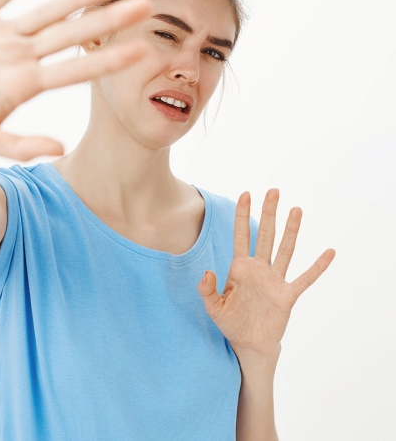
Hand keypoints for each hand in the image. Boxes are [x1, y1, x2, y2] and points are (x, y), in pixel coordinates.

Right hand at [0, 0, 151, 159]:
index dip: (108, 60)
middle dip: (107, 21)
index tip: (142, 50)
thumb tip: (60, 149)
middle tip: (145, 7)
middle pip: (72, 35)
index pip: (76, 70)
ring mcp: (1, 35)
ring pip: (48, 11)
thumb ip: (18, 145)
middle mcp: (21, 58)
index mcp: (25, 86)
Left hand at [197, 189, 334, 358]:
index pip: (241, 236)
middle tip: (273, 191)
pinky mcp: (287, 295)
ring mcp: (274, 280)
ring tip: (296, 210)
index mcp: (240, 268)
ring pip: (285, 250)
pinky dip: (317, 267)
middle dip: (269, 213)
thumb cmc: (231, 323)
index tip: (246, 194)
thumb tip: (206, 272)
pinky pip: (305, 279)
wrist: (249, 344)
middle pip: (265, 235)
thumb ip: (207, 290)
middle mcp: (259, 269)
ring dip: (291, 230)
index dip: (243, 216)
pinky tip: (329, 252)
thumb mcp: (214, 307)